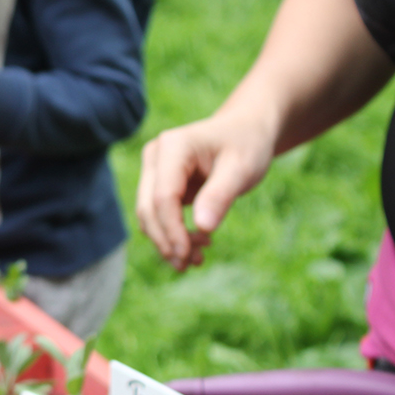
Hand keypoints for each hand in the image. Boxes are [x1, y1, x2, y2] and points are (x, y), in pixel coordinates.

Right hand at [134, 111, 276, 271]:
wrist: (246, 131)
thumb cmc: (246, 145)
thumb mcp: (242, 168)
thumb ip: (220, 196)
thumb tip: (203, 228)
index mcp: (173, 147)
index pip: (163, 196)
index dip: (172, 229)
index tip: (188, 255)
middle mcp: (155, 157)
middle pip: (148, 208)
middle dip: (167, 240)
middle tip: (193, 264)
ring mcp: (155, 170)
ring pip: (148, 215)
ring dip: (168, 241)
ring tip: (198, 258)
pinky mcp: (160, 184)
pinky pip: (159, 215)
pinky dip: (172, 235)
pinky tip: (196, 246)